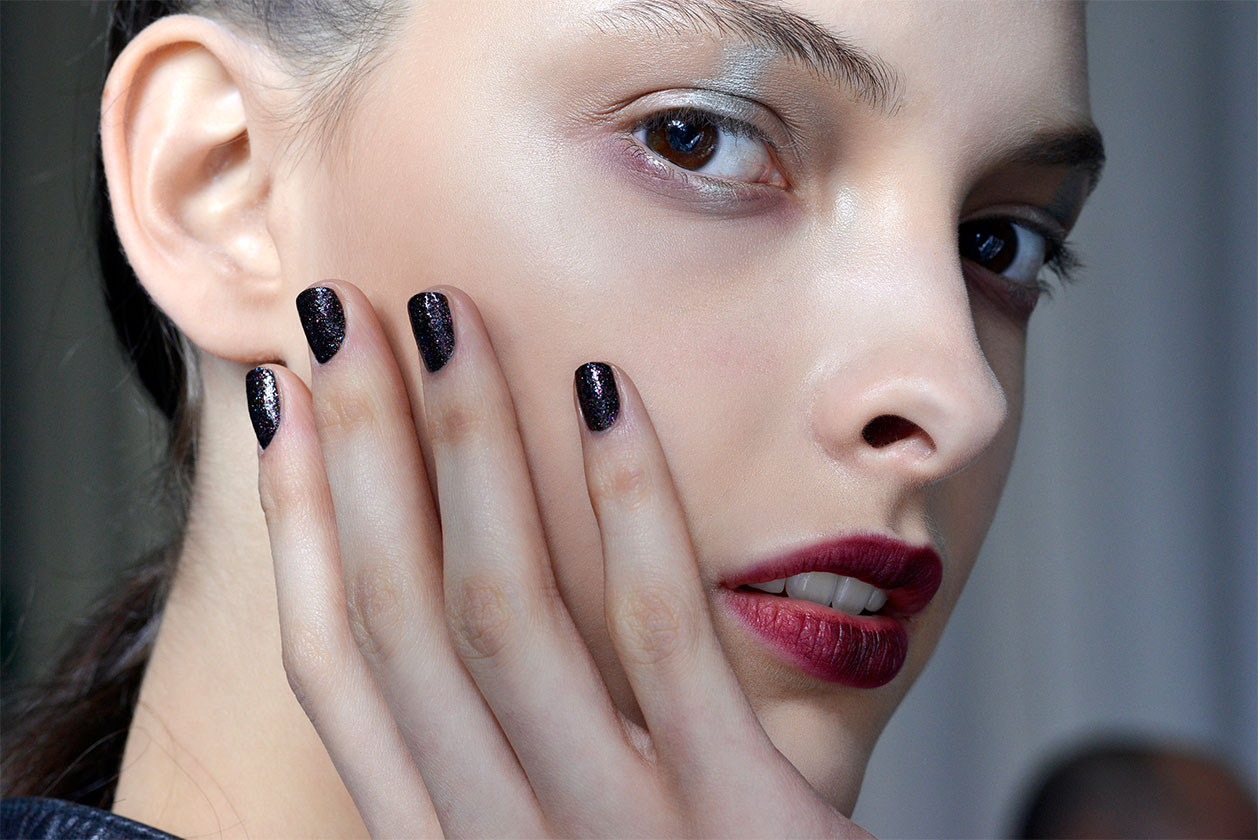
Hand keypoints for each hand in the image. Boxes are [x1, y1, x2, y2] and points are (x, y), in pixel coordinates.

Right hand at [250, 280, 873, 837]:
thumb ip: (501, 762)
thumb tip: (458, 600)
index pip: (342, 666)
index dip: (296, 524)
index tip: (279, 404)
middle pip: (402, 615)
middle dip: (362, 451)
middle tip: (342, 314)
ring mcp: (617, 836)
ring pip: (504, 610)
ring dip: (466, 448)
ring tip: (446, 318)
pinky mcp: (741, 823)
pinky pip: (661, 638)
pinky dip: (627, 504)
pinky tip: (607, 393)